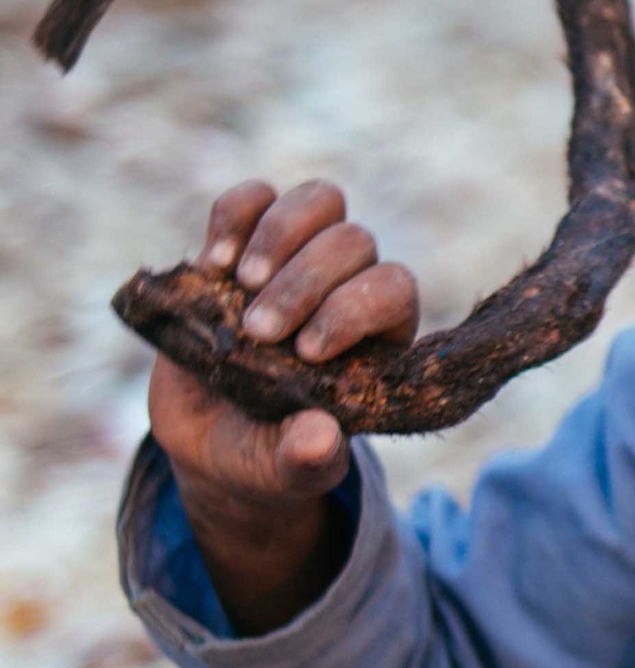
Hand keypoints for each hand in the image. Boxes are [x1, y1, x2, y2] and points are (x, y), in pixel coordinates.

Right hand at [145, 179, 416, 630]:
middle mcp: (348, 286)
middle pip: (354, 241)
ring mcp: (297, 258)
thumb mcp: (282, 471)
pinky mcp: (244, 243)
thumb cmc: (262, 454)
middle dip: (305, 283)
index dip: (355, 309)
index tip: (306, 352)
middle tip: (258, 333)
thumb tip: (320, 438)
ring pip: (320, 201)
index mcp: (378, 338)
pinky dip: (234, 218)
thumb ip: (307, 460)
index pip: (395, 290)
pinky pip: (254, 196)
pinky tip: (212, 264)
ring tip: (240, 285)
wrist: (206, 437)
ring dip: (278, 235)